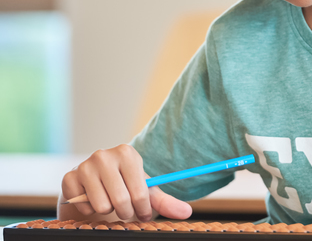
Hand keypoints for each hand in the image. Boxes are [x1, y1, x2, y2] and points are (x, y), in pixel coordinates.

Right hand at [60, 144, 191, 220]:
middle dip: (125, 212)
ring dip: (107, 211)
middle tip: (124, 209)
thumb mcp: (145, 192)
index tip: (143, 214)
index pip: (141, 192)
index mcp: (127, 153)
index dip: (143, 209)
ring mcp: (85, 165)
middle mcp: (105, 155)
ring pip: (103, 206)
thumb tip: (187, 212)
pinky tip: (91, 199)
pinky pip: (84, 207)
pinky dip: (89, 209)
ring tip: (107, 201)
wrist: (91, 189)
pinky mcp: (69, 178)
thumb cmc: (123, 188)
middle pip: (122, 201)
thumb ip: (165, 202)